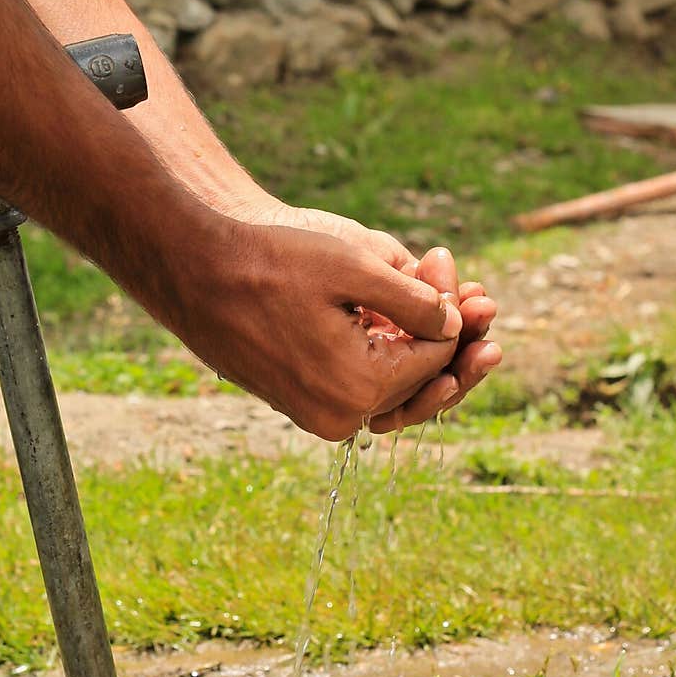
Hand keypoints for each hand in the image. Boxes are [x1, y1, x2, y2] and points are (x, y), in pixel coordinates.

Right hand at [231, 198, 500, 433]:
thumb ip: (417, 299)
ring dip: (420, 344)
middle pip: (420, 381)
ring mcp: (314, 412)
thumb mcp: (353, 266)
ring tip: (445, 301)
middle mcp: (338, 415)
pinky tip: (393, 316)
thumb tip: (455, 324)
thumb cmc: (268, 261)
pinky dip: (382, 349)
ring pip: (390, 382)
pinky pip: (357, 380)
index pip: (434, 356)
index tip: (446, 262)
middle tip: (484, 296)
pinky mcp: (297, 399)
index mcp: (357, 388)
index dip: (452, 309)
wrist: (191, 268)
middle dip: (450, 336)